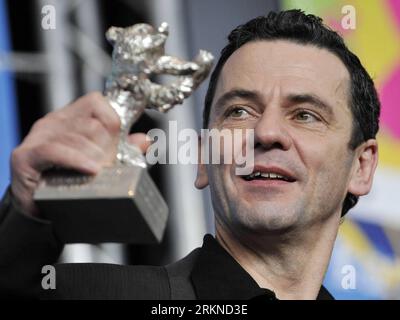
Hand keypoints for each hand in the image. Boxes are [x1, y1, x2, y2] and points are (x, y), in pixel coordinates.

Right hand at [10, 92, 150, 216]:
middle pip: (93, 124)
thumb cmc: (70, 180)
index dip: (114, 122)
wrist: (38, 207)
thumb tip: (146, 139)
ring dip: (96, 158)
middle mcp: (54, 121)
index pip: (98, 102)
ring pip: (78, 137)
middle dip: (108, 147)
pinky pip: (56, 150)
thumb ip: (124, 149)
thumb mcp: (102, 162)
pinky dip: (77, 160)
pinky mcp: (26, 155)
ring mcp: (39, 136)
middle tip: (110, 166)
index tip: (119, 143)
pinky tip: (91, 170)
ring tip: (101, 173)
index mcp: (72, 117)